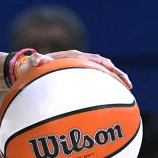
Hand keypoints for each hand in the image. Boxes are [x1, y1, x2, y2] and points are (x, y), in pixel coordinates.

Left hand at [17, 49, 131, 89]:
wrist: (28, 69)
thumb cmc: (31, 67)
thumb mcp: (31, 64)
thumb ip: (35, 61)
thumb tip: (39, 60)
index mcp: (72, 56)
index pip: (94, 59)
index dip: (105, 66)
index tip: (114, 73)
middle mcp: (80, 60)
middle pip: (104, 65)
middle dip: (117, 74)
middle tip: (128, 86)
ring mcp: (80, 68)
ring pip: (103, 72)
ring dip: (115, 80)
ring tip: (127, 93)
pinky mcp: (79, 76)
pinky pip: (95, 80)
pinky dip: (105, 87)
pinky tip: (111, 101)